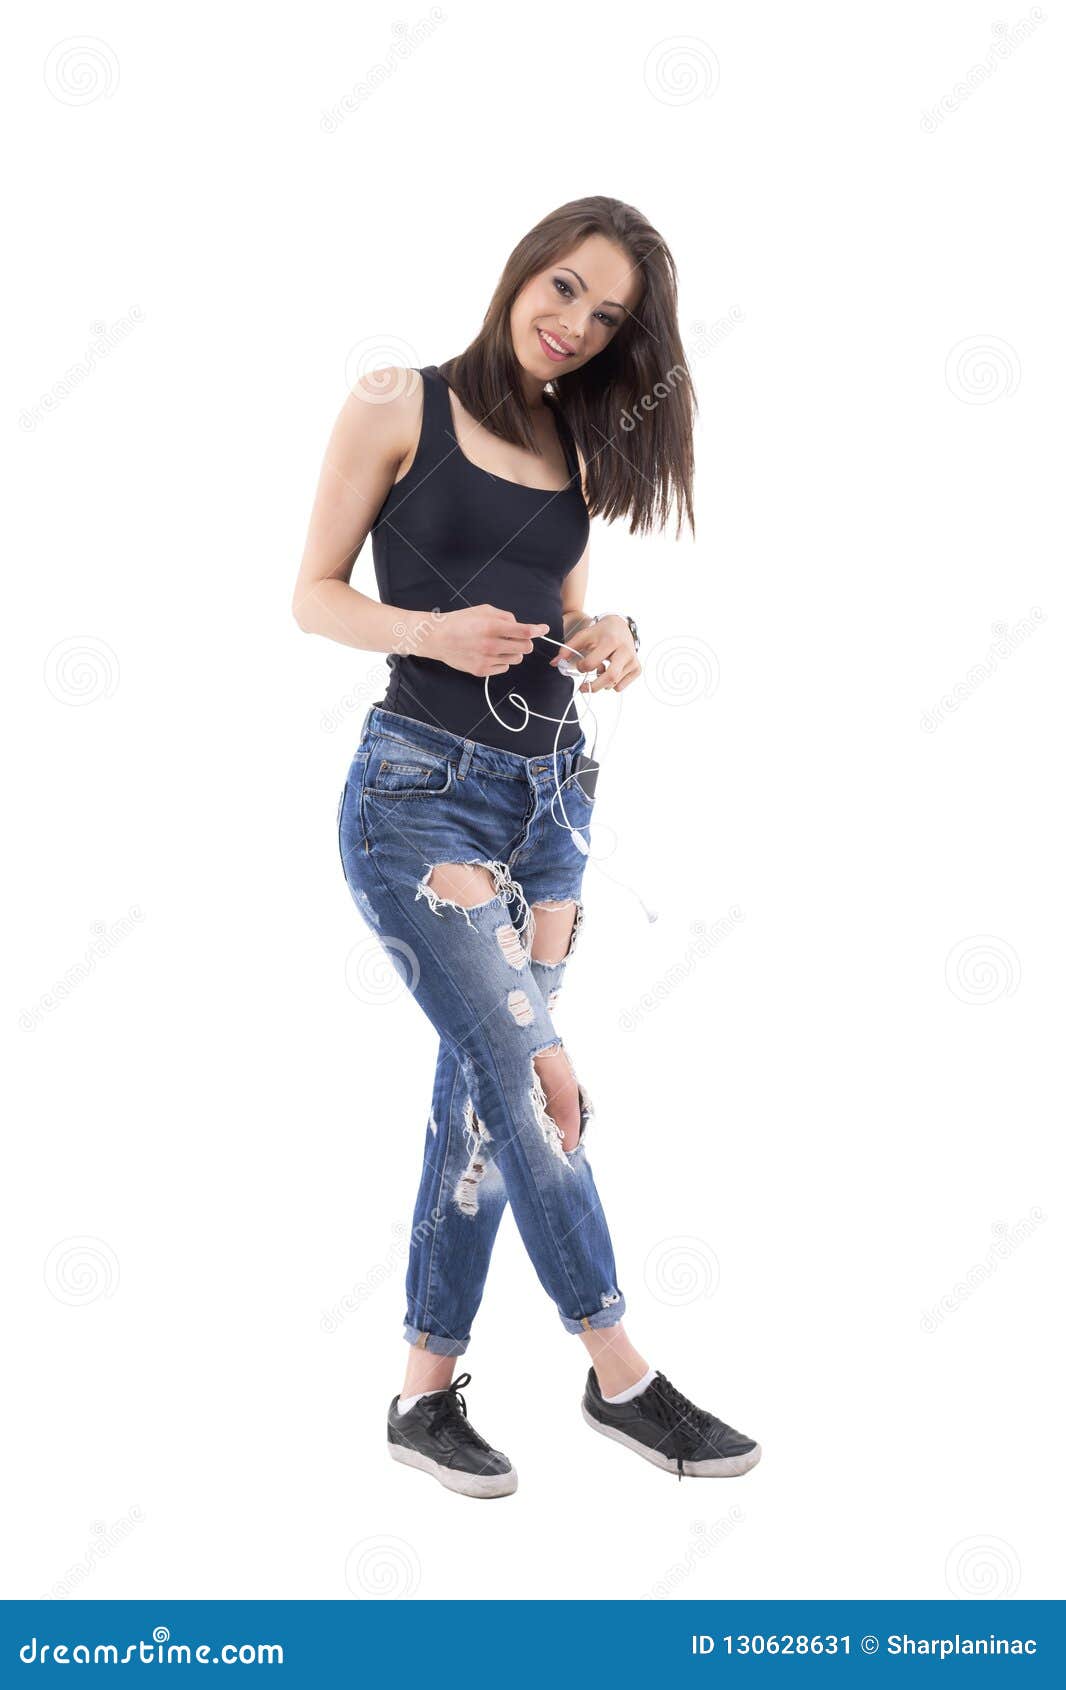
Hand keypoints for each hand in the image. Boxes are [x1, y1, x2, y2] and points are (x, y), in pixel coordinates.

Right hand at [427, 605, 548, 678]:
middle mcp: (490, 645)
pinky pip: (504, 668)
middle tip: (517, 638)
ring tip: (499, 645)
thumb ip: (504, 616)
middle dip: (525, 642)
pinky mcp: (481, 671)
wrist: (437, 638)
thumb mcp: (482, 610)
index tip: (543, 629)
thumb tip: (519, 625)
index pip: (524, 631)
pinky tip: (490, 654)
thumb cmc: (460, 621)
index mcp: (491, 627)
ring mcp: (486, 660)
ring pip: (516, 659)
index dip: (537, 630)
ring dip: (513, 652)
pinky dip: (502, 661)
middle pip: (525, 648)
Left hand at [550, 614, 641, 692]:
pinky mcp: (637, 668)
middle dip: (594, 686)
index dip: (582, 667)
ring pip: (614, 684)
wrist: (621, 626)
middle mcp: (625, 651)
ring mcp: (633, 661)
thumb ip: (568, 649)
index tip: (580, 665)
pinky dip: (611, 685)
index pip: (592, 663)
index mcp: (611, 641)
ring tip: (599, 671)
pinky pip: (620, 686)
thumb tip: (554, 663)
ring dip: (601, 683)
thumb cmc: (600, 633)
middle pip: (610, 678)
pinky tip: (609, 672)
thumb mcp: (584, 636)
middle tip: (583, 687)